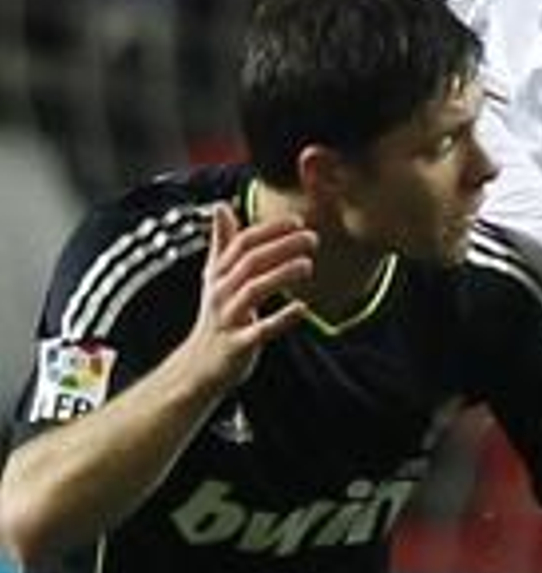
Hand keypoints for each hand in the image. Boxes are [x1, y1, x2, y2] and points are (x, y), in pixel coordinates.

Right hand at [179, 205, 313, 399]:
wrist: (198, 367)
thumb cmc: (216, 314)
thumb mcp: (215, 277)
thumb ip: (222, 243)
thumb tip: (220, 205)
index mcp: (218, 274)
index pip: (243, 243)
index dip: (270, 229)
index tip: (298, 221)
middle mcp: (220, 293)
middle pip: (250, 262)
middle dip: (282, 246)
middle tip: (312, 238)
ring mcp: (227, 319)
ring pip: (253, 291)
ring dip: (282, 275)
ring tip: (308, 266)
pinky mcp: (237, 345)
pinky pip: (259, 330)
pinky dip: (281, 318)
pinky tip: (302, 308)